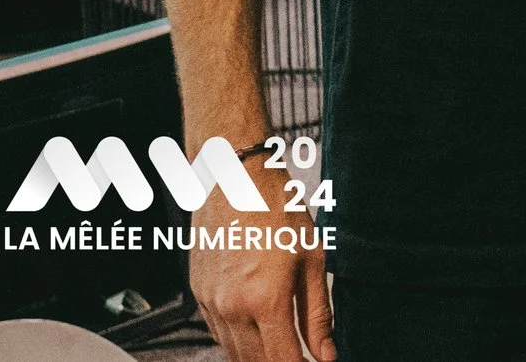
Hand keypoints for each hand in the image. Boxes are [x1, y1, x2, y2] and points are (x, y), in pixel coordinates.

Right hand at [187, 156, 332, 361]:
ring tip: (284, 350)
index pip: (284, 360)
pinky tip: (258, 335)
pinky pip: (218, 335)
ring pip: (235, 354)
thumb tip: (327, 355)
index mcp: (264, 300)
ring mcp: (210, 304)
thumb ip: (317, 314)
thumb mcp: (311, 259)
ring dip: (259, 360)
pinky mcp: (198, 296)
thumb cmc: (278, 212)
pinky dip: (239, 344)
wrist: (233, 181)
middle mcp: (231, 309)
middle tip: (303, 359)